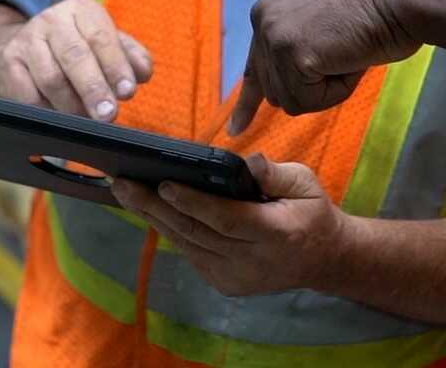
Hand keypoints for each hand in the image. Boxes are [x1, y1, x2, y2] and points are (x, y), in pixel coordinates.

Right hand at [0, 0, 153, 120]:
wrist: (26, 47)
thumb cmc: (78, 49)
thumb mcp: (107, 44)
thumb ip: (130, 56)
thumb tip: (143, 72)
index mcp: (81, 9)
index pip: (101, 37)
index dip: (115, 66)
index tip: (127, 91)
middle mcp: (52, 20)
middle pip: (75, 56)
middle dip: (94, 88)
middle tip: (108, 114)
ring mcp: (26, 42)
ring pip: (51, 78)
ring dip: (72, 105)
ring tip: (87, 121)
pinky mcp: (8, 65)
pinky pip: (28, 95)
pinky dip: (47, 111)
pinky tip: (60, 121)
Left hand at [112, 155, 350, 297]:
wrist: (322, 259)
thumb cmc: (311, 212)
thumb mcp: (306, 183)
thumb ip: (277, 173)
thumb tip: (250, 161)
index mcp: (277, 234)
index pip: (226, 218)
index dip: (192, 202)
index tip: (163, 183)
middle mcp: (253, 261)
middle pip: (196, 232)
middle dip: (155, 206)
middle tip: (123, 183)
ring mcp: (237, 277)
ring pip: (187, 245)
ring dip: (154, 218)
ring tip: (126, 193)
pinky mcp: (226, 284)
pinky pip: (192, 253)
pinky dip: (170, 231)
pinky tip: (149, 210)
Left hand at [229, 0, 423, 133]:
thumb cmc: (377, 8)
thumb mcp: (323, 21)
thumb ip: (299, 44)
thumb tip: (283, 86)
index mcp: (270, 9)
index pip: (255, 65)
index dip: (249, 100)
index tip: (237, 127)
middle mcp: (264, 18)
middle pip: (275, 90)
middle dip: (311, 87)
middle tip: (344, 56)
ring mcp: (275, 35)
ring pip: (291, 100)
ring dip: (327, 89)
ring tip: (349, 53)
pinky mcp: (293, 54)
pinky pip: (310, 101)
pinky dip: (337, 92)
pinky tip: (351, 60)